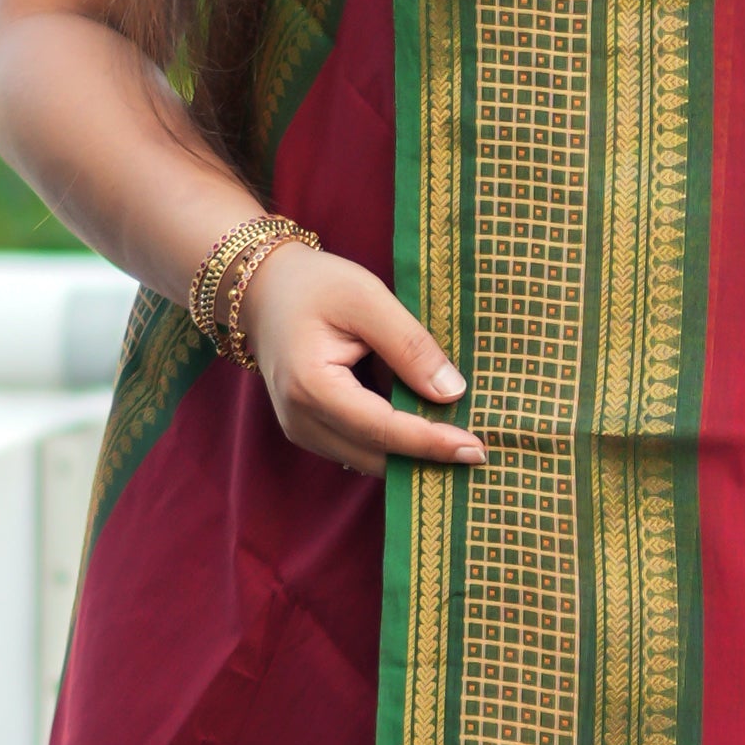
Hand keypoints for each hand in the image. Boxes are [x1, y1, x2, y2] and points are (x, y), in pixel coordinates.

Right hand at [242, 242, 483, 478]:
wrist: (263, 289)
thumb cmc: (314, 285)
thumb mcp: (367, 298)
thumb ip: (409, 345)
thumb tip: (452, 393)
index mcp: (312, 387)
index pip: (382, 429)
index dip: (431, 443)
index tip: (476, 449)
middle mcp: (301, 421)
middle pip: (377, 457)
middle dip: (428, 459)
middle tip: (480, 453)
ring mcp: (302, 431)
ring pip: (370, 460)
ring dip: (413, 455)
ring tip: (459, 440)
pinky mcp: (310, 430)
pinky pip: (360, 448)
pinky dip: (394, 444)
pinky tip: (427, 429)